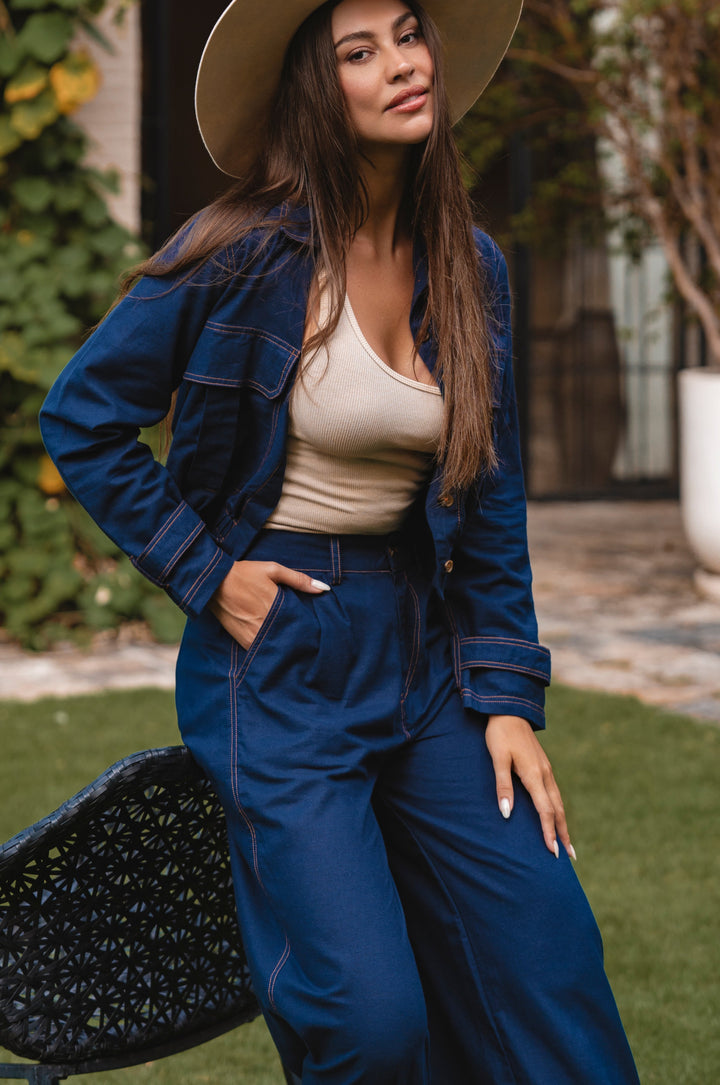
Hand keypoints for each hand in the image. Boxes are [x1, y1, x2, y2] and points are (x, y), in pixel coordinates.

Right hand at [210, 560, 329, 649]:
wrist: (213, 582)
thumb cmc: (244, 573)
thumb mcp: (273, 570)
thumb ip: (298, 580)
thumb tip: (324, 589)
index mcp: (276, 606)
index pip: (301, 625)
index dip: (309, 629)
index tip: (315, 629)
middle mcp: (265, 624)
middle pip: (290, 638)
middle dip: (298, 639)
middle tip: (307, 640)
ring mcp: (253, 635)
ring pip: (276, 647)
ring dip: (283, 645)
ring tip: (291, 642)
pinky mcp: (242, 640)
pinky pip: (260, 650)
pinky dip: (268, 648)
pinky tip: (273, 643)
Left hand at [485, 714, 575, 860]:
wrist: (508, 710)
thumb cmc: (500, 734)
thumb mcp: (498, 759)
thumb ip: (503, 786)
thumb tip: (506, 813)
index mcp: (535, 775)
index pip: (545, 810)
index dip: (548, 832)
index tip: (553, 852)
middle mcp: (545, 774)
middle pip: (557, 809)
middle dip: (563, 833)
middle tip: (569, 856)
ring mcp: (546, 770)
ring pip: (558, 802)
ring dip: (562, 822)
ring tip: (566, 842)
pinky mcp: (543, 766)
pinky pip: (554, 793)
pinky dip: (557, 809)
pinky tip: (555, 815)